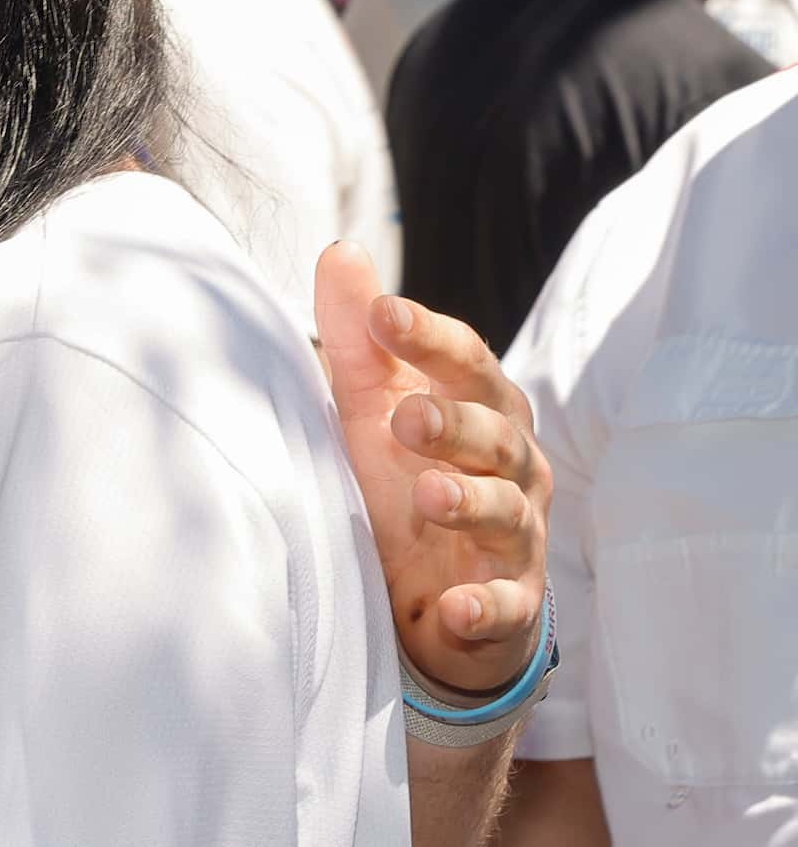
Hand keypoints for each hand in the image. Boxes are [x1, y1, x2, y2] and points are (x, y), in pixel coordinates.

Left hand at [316, 242, 552, 692]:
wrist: (430, 593)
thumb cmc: (405, 479)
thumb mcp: (371, 406)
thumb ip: (359, 337)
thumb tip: (340, 250)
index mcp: (480, 409)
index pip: (466, 363)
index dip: (430, 338)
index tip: (383, 313)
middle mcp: (512, 466)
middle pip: (497, 434)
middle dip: (456, 423)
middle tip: (405, 418)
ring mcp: (516, 536)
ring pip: (508, 513)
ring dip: (470, 503)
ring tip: (429, 495)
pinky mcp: (511, 604)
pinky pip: (508, 606)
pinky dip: (486, 607)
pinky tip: (456, 606)